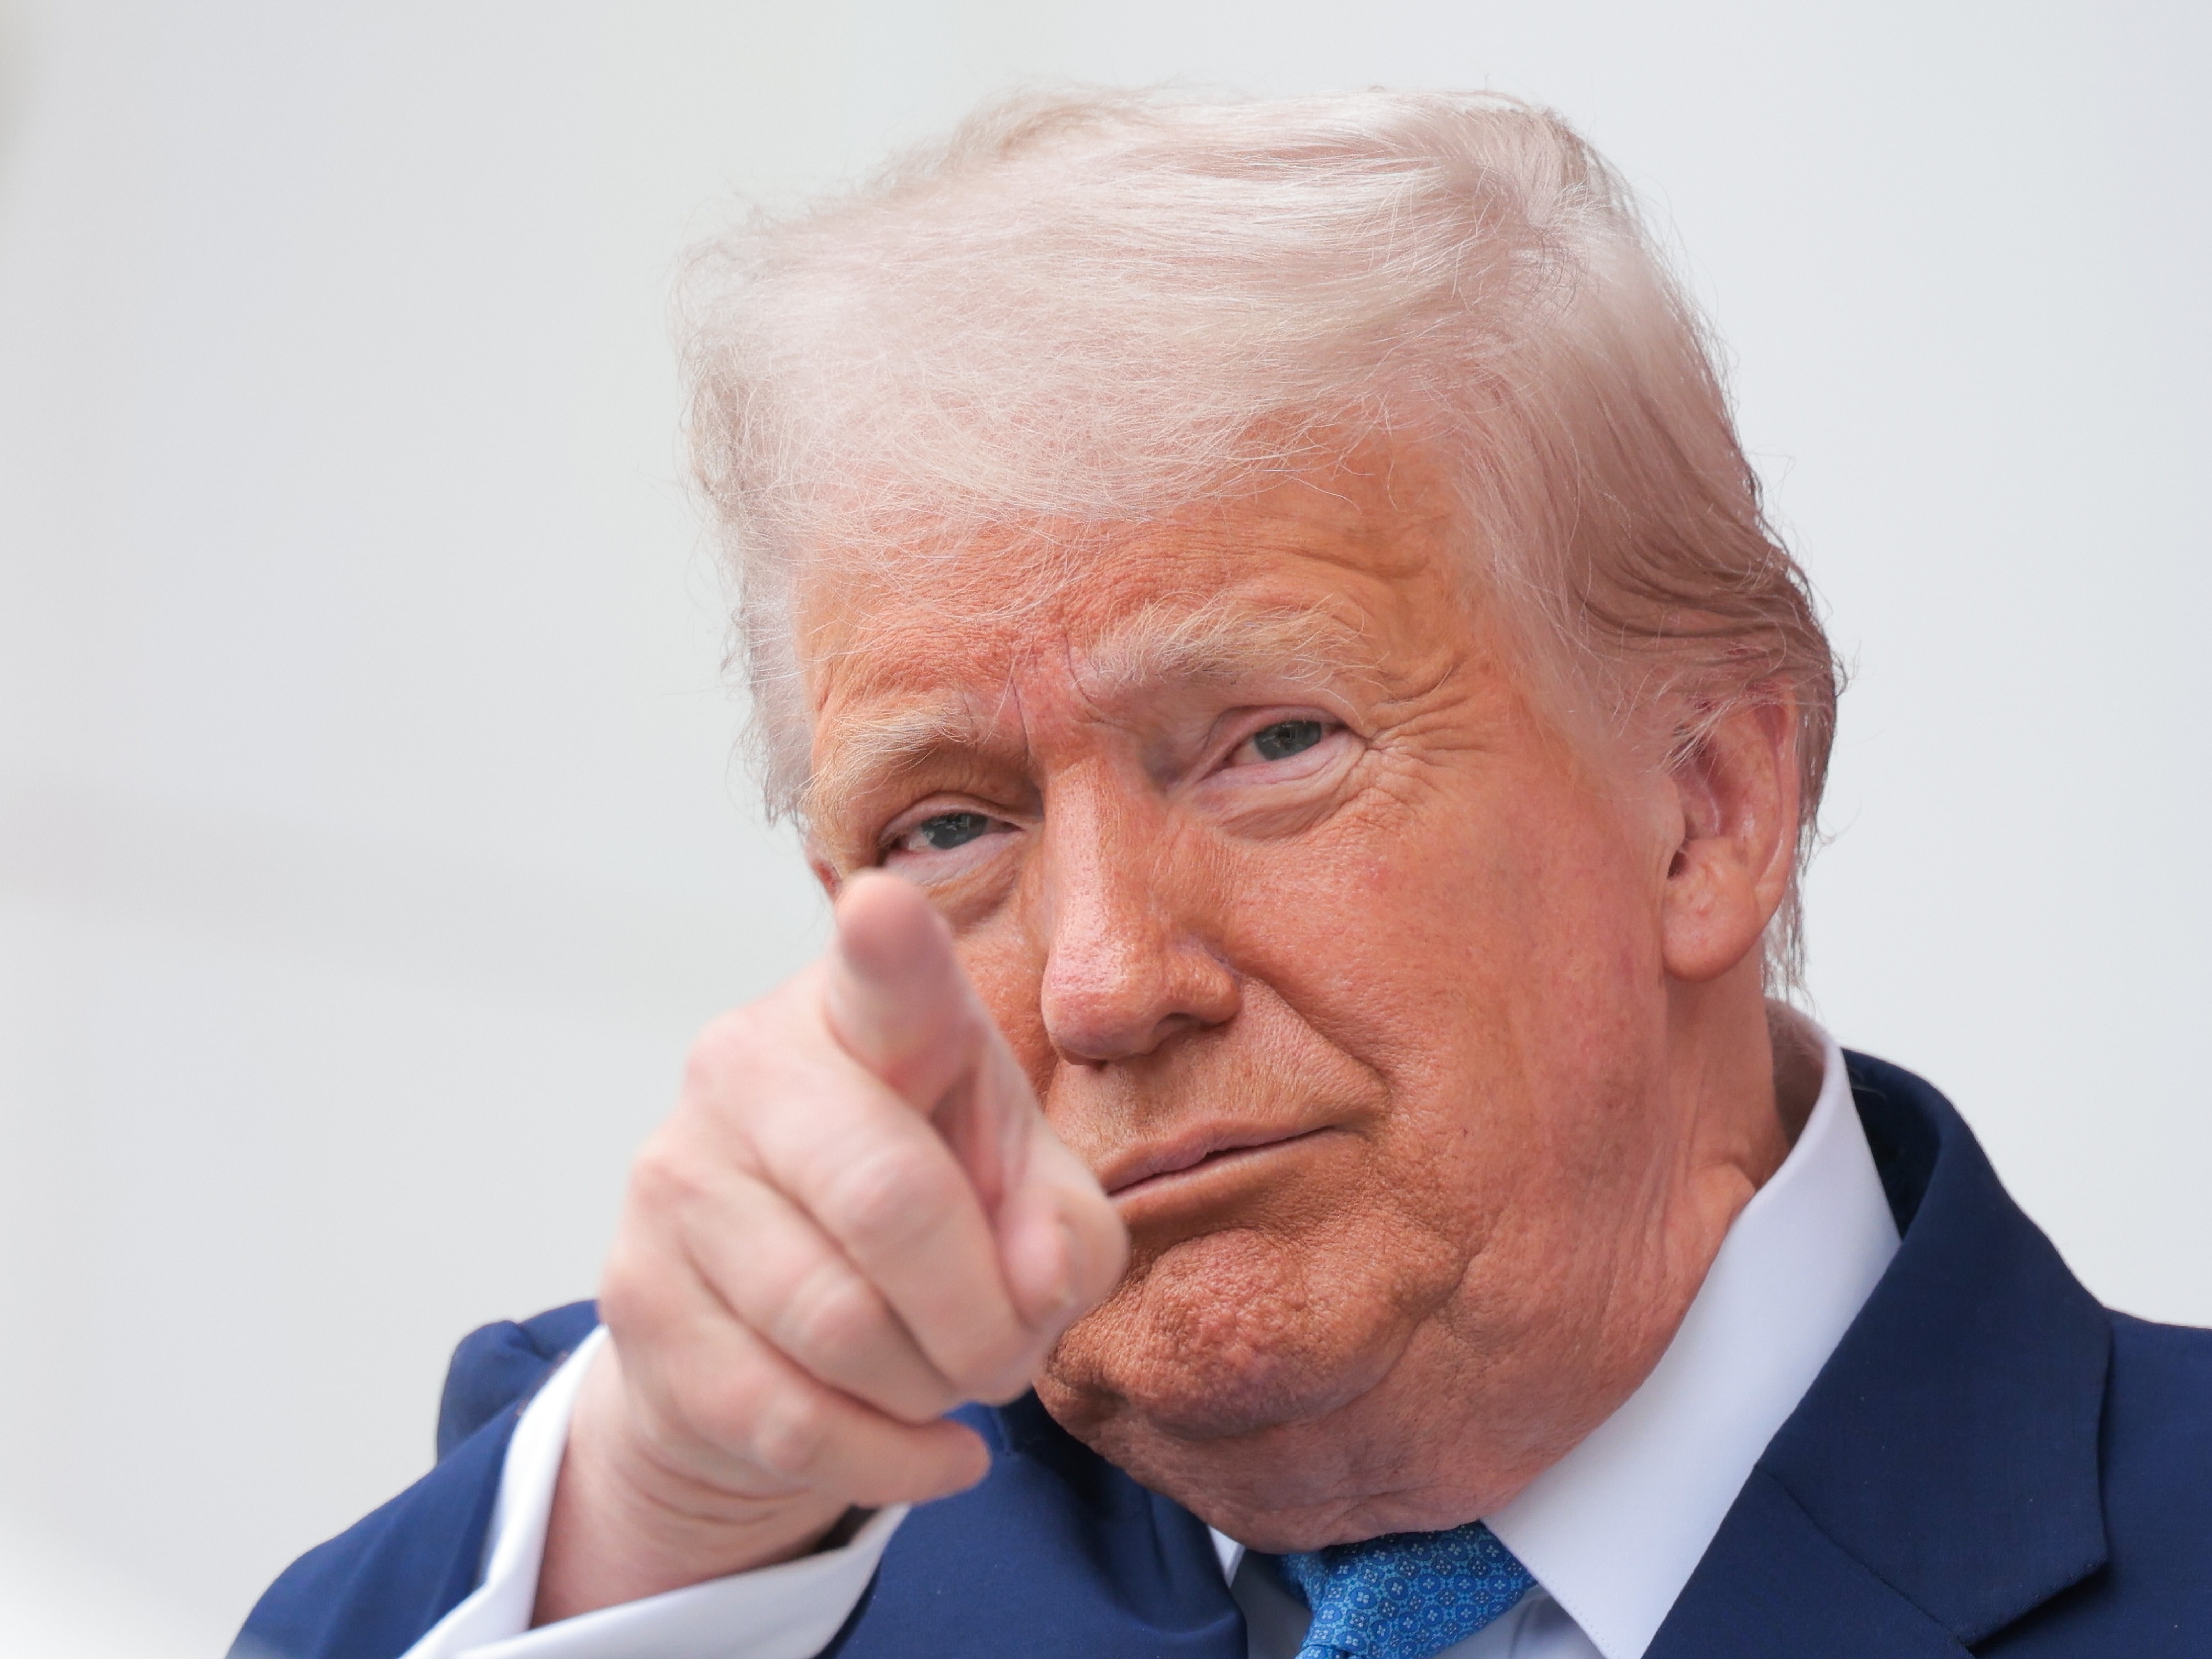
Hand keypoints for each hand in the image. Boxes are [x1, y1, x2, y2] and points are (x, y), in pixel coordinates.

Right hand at [534, 872, 1128, 1621]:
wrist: (762, 1323)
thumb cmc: (925, 1217)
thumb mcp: (1024, 1201)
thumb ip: (1064, 1229)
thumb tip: (1034, 1286)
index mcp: (864, 1015)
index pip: (883, 976)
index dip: (889, 947)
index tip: (884, 909)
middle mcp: (749, 1068)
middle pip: (889, 1202)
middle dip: (978, 1316)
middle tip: (1003, 1352)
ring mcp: (676, 1179)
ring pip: (840, 1327)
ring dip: (930, 1388)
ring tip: (945, 1379)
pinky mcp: (636, 1298)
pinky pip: (789, 1419)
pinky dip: (888, 1458)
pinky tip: (924, 1446)